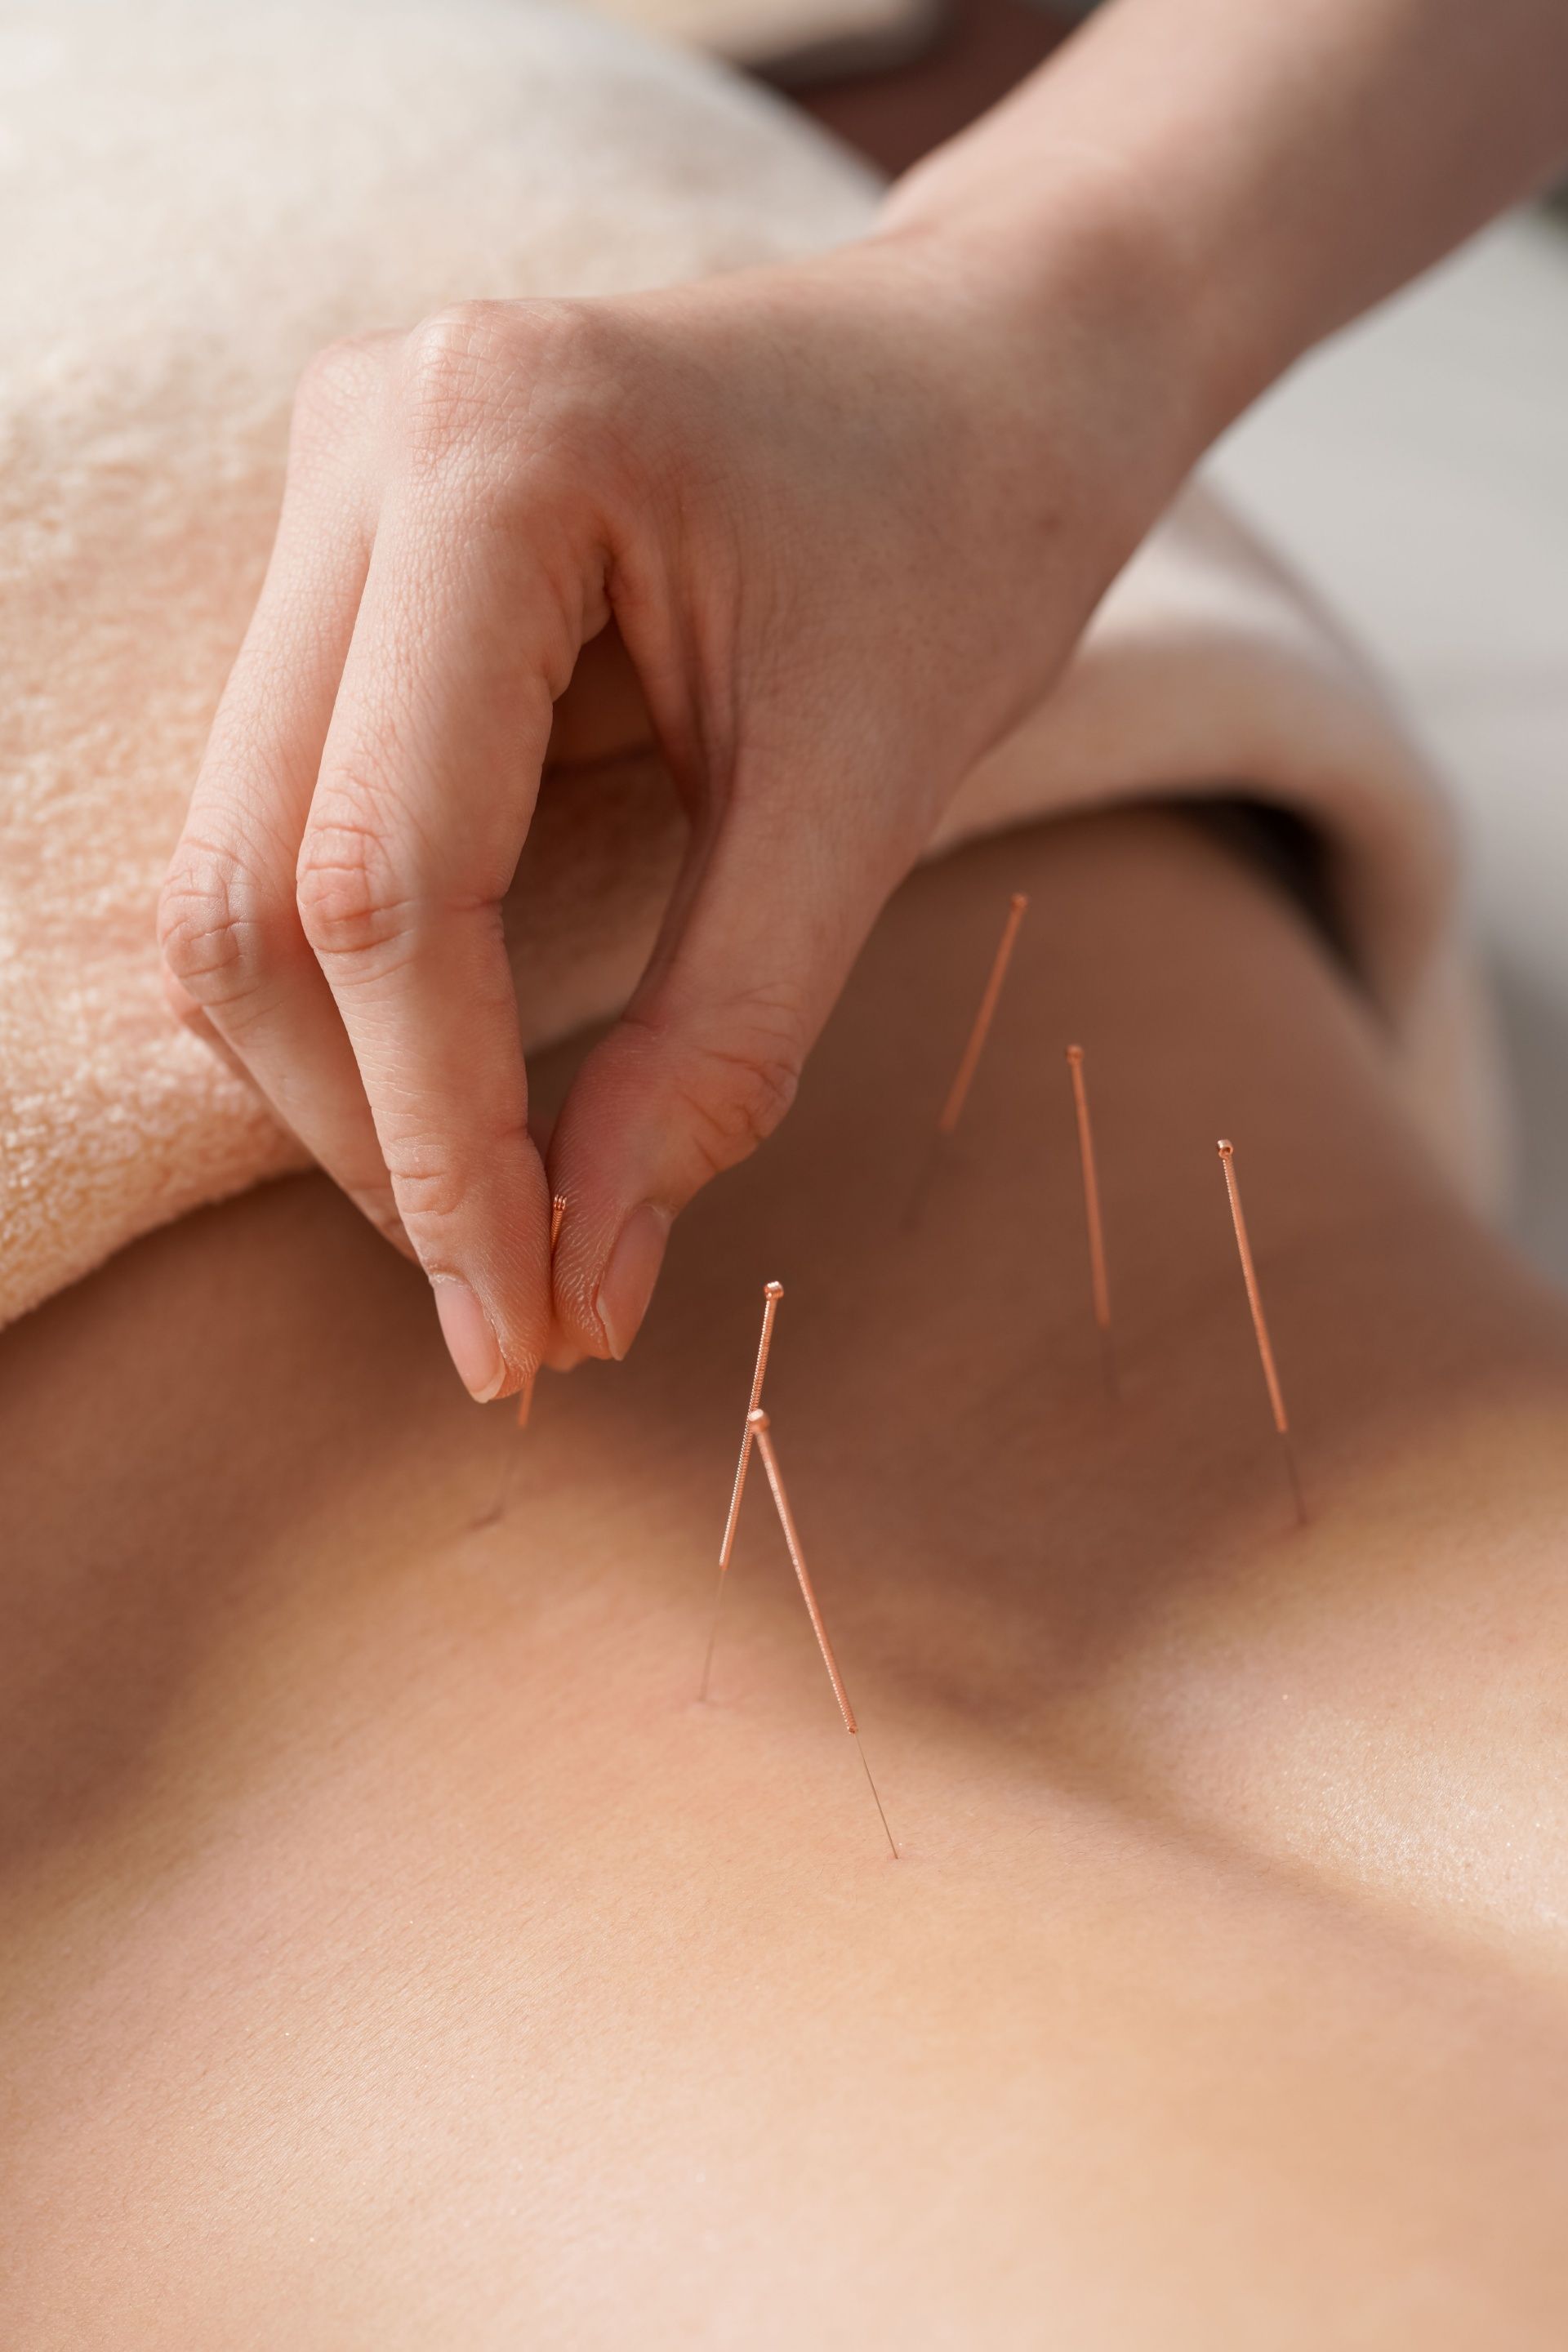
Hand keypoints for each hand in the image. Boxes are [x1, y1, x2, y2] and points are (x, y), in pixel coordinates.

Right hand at [159, 224, 1177, 1398]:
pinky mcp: (349, 562)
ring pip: (230, 871)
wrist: (990, 371)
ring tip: (493, 1219)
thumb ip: (725, 1042)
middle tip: (511, 1306)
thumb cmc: (967, 543)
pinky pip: (285, 825)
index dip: (439, 1138)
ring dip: (344, 1079)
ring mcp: (332, 490)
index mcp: (490, 453)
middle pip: (251, 888)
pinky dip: (362, 991)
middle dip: (368, 1132)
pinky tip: (464, 1083)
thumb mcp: (871, 799)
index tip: (525, 1325)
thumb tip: (586, 1282)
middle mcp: (361, 445)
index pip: (386, 880)